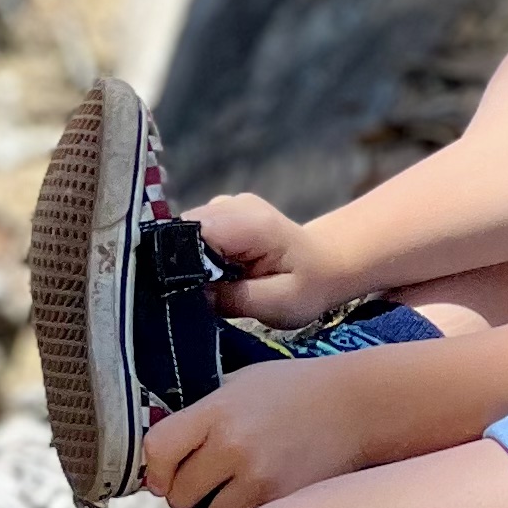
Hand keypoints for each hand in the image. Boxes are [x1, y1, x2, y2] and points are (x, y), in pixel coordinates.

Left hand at [143, 360, 379, 507]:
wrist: (358, 406)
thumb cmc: (296, 390)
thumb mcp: (242, 383)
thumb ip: (202, 413)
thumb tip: (165, 452)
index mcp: (217, 411)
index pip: (158, 449)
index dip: (156, 468)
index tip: (164, 473)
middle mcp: (233, 445)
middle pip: (179, 493)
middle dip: (187, 491)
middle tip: (206, 480)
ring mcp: (260, 478)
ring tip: (241, 486)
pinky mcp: (284, 502)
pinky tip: (265, 492)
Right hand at [189, 191, 339, 332]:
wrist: (325, 264)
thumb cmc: (307, 286)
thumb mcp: (277, 304)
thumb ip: (235, 299)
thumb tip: (191, 296)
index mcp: (250, 223)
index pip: (194, 232)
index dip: (181, 260)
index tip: (182, 290)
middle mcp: (234, 204)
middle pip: (185, 228)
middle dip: (183, 262)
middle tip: (197, 293)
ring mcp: (227, 204)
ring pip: (187, 230)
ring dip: (189, 259)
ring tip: (209, 284)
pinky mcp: (222, 211)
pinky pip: (195, 231)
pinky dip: (197, 254)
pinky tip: (214, 272)